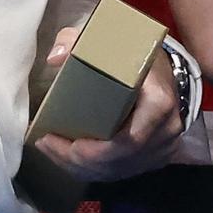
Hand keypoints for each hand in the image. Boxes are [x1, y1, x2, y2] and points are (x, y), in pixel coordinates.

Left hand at [27, 28, 183, 184]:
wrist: (164, 71)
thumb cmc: (133, 56)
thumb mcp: (108, 40)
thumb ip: (78, 41)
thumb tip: (56, 58)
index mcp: (159, 103)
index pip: (129, 140)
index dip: (96, 150)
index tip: (67, 142)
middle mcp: (166, 130)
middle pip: (118, 160)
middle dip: (78, 160)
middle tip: (46, 144)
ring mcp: (163, 148)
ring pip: (117, 171)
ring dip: (80, 167)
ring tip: (50, 150)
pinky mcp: (155, 157)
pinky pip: (122, 172)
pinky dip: (92, 170)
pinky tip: (68, 160)